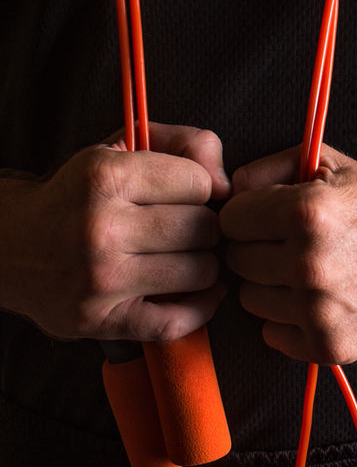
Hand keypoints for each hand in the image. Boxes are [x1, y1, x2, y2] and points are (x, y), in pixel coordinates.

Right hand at [0, 124, 229, 340]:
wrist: (8, 245)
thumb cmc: (77, 196)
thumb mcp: (121, 150)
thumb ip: (185, 144)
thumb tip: (226, 181)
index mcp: (103, 178)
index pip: (199, 183)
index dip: (202, 189)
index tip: (186, 196)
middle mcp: (99, 228)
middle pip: (204, 229)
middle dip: (204, 228)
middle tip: (184, 230)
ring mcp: (99, 279)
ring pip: (201, 272)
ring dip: (202, 266)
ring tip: (181, 258)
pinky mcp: (100, 320)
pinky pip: (178, 322)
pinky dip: (198, 309)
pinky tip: (192, 293)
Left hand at [219, 145, 356, 364]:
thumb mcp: (333, 166)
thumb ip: (269, 168)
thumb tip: (226, 192)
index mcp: (308, 213)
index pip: (230, 219)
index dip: (250, 214)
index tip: (271, 218)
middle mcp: (310, 264)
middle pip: (236, 260)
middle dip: (258, 249)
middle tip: (292, 245)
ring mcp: (319, 311)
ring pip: (250, 299)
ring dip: (271, 286)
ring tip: (308, 272)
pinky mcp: (329, 346)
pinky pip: (272, 335)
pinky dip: (288, 321)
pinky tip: (317, 301)